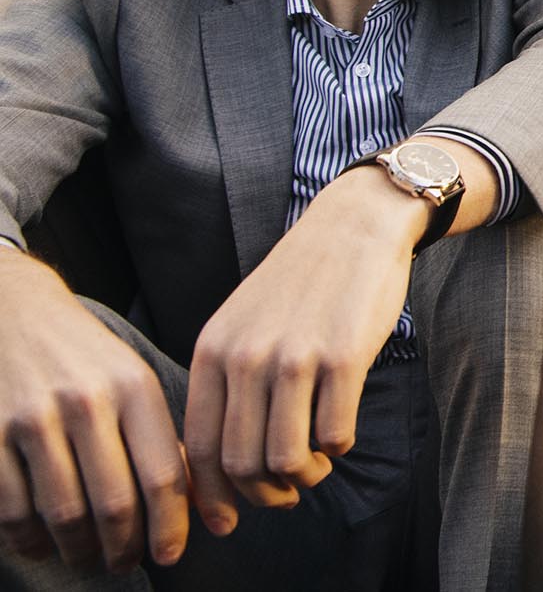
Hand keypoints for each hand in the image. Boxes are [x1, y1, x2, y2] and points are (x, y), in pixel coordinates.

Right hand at [0, 248, 189, 572]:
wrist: (14, 314)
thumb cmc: (84, 359)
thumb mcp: (131, 381)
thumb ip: (159, 436)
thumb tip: (190, 506)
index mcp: (133, 389)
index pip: (163, 474)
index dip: (170, 526)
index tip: (170, 554)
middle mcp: (86, 402)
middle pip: (114, 503)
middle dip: (124, 547)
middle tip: (125, 563)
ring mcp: (32, 419)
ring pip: (64, 513)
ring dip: (79, 549)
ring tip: (89, 557)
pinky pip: (13, 510)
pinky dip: (29, 540)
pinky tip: (42, 546)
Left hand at [181, 167, 425, 534]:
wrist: (355, 224)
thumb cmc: (302, 282)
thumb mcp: (243, 323)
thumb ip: (227, 381)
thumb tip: (222, 461)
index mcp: (213, 352)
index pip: (197, 450)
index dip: (214, 497)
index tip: (232, 518)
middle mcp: (246, 357)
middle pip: (242, 464)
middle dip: (267, 493)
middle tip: (288, 491)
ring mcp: (296, 356)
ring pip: (287, 457)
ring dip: (307, 475)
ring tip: (319, 461)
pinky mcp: (344, 356)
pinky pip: (335, 433)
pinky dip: (340, 447)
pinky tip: (343, 430)